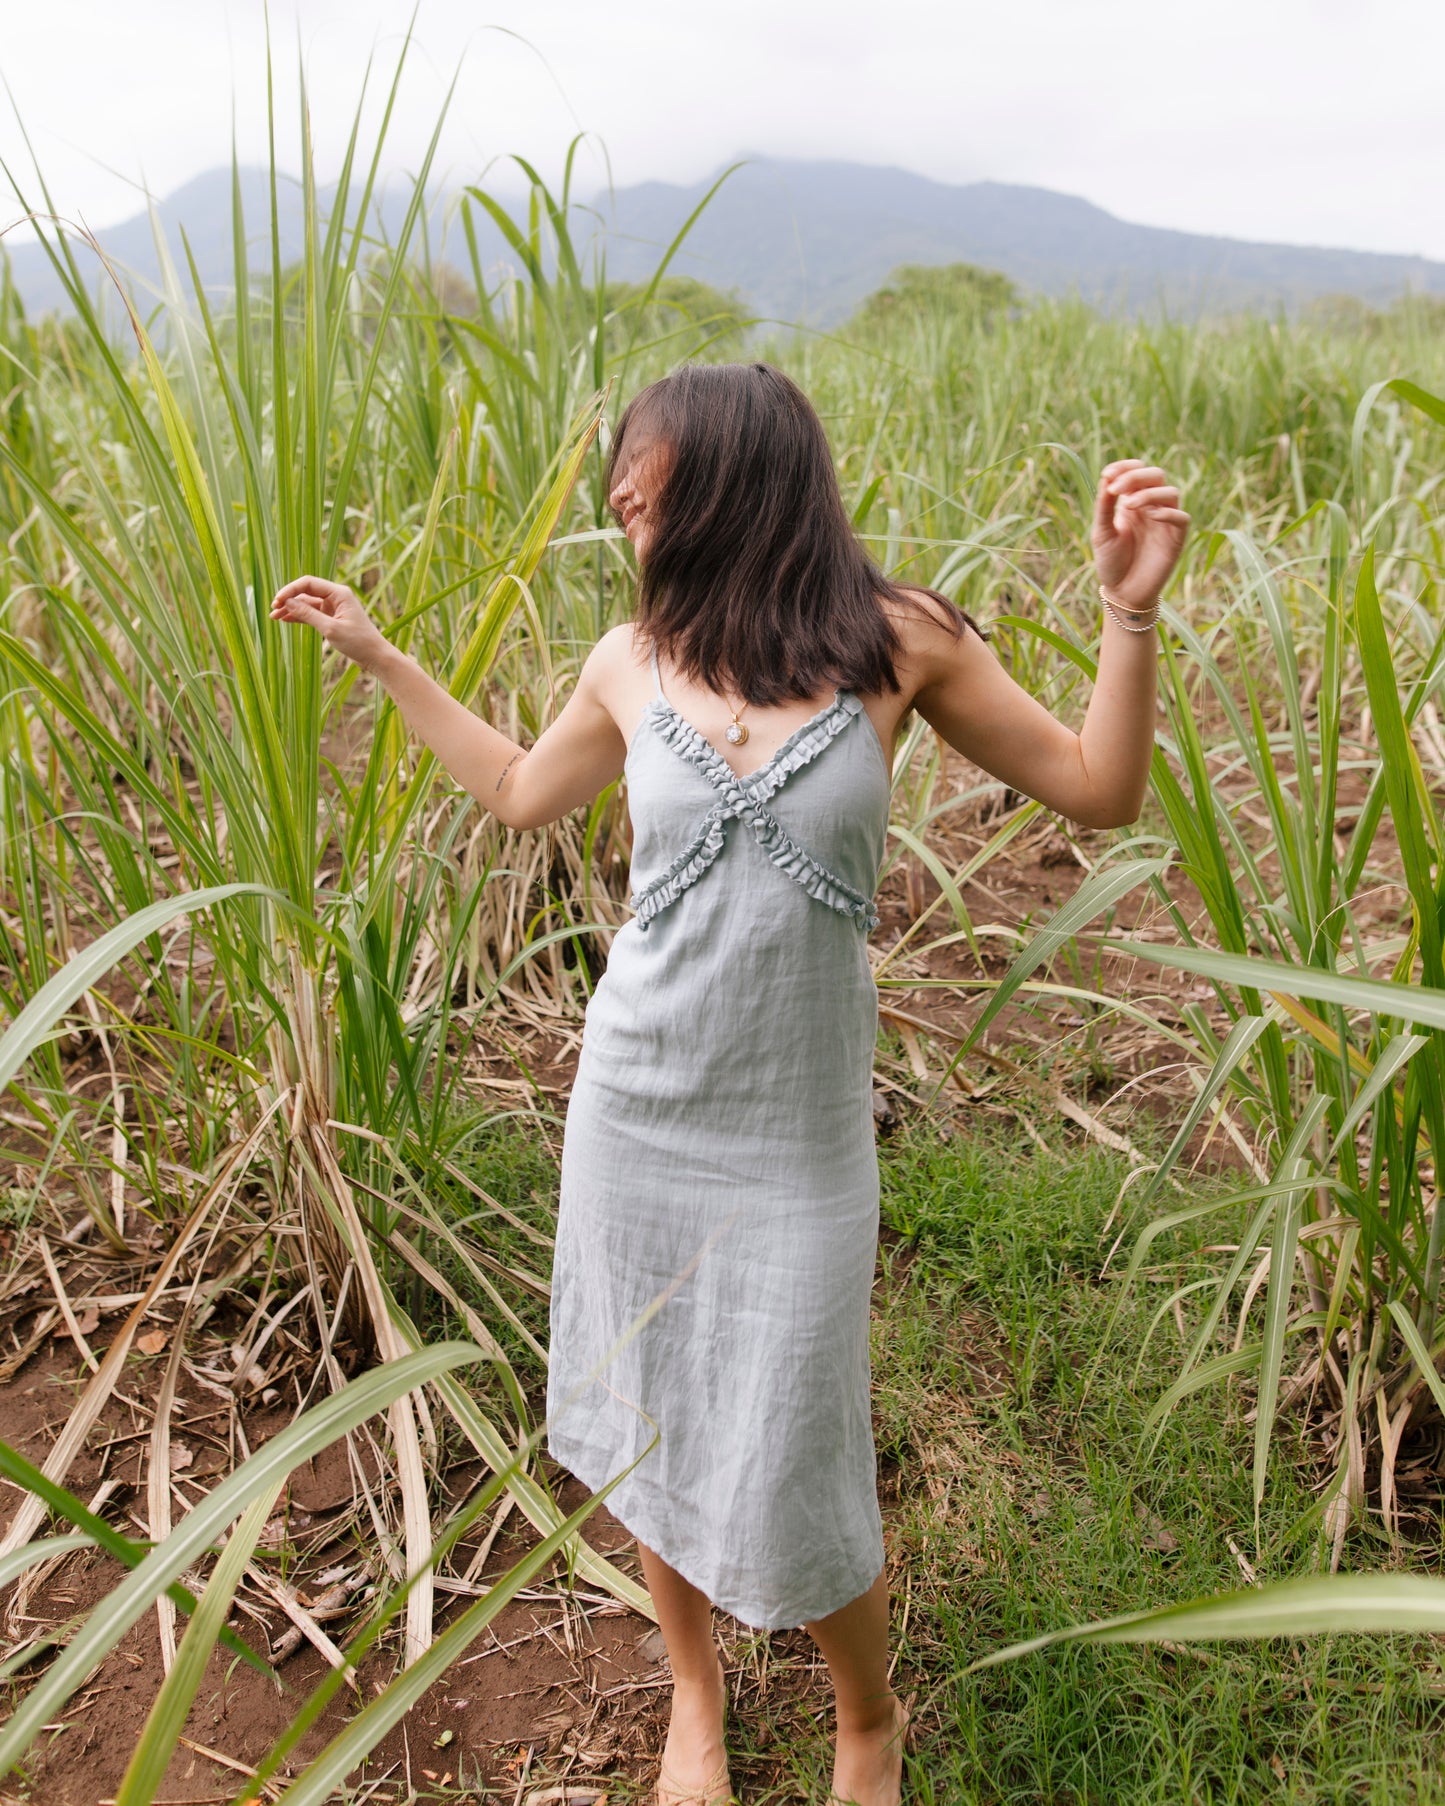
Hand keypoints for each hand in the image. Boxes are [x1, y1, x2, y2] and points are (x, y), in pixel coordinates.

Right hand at [269, 576, 390, 671]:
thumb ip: (308, 615)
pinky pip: (311, 613)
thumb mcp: (330, 629)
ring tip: (274, 617)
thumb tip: (288, 603)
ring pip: (307, 603)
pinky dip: (299, 616)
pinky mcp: (332, 618)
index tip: (277, 601)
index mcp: (339, 593)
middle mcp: (336, 596)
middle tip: (273, 609)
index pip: (309, 583)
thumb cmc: (358, 642)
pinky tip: (285, 620)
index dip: (290, 590)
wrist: (375, 656)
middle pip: (306, 591)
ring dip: (291, 609)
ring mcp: (333, 607)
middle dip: (288, 599)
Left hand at [1091, 460, 1189, 608]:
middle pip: (1156, 475)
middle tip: (1117, 489)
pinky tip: (1152, 516)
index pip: (1136, 471)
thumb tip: (1106, 477)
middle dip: (1136, 477)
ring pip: (1170, 492)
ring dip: (1149, 494)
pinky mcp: (1176, 538)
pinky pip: (1181, 518)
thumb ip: (1104, 506)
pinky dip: (1169, 513)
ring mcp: (1165, 521)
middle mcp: (1151, 507)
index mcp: (1132, 501)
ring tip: (1129, 506)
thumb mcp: (1102, 532)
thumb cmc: (1111, 562)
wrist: (1122, 592)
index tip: (1108, 474)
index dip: (1125, 467)